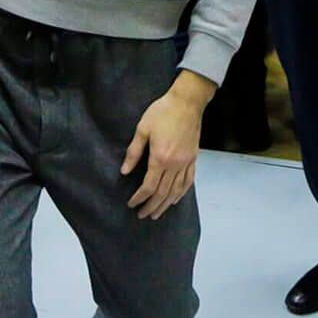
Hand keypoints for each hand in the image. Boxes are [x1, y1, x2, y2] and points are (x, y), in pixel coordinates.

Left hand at [121, 74, 210, 218]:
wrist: (187, 102)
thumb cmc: (163, 112)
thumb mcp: (143, 129)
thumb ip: (133, 152)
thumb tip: (124, 171)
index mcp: (160, 158)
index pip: (148, 186)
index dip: (139, 198)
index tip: (132, 204)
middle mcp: (174, 165)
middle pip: (162, 193)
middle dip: (151, 206)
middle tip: (142, 215)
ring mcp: (186, 162)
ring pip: (176, 191)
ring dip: (165, 204)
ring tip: (157, 213)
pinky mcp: (193, 158)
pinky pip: (188, 181)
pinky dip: (181, 193)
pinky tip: (175, 199)